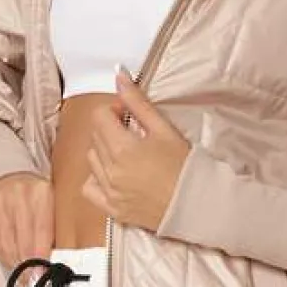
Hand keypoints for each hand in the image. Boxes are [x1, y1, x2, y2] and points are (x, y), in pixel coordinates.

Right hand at [0, 172, 54, 271]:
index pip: (43, 232)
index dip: (42, 257)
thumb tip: (49, 263)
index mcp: (42, 193)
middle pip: (24, 242)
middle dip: (29, 266)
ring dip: (16, 263)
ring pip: (8, 245)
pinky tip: (9, 260)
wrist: (5, 173)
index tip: (43, 275)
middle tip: (33, 279)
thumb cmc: (31, 195)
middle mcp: (20, 195)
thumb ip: (50, 228)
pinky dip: (2, 257)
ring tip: (23, 272)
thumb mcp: (47, 203)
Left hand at [81, 67, 190, 230]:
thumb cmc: (185, 167)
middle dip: (110, 128)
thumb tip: (119, 77)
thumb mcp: (164, 129)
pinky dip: (96, 178)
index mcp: (121, 148)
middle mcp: (109, 170)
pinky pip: (89, 188)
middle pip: (95, 136)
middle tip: (133, 131)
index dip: (114, 109)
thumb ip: (138, 102)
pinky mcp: (112, 208)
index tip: (128, 114)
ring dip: (103, 151)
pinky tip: (113, 175)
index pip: (99, 116)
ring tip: (126, 153)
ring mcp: (109, 191)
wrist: (196, 204)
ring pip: (91, 160)